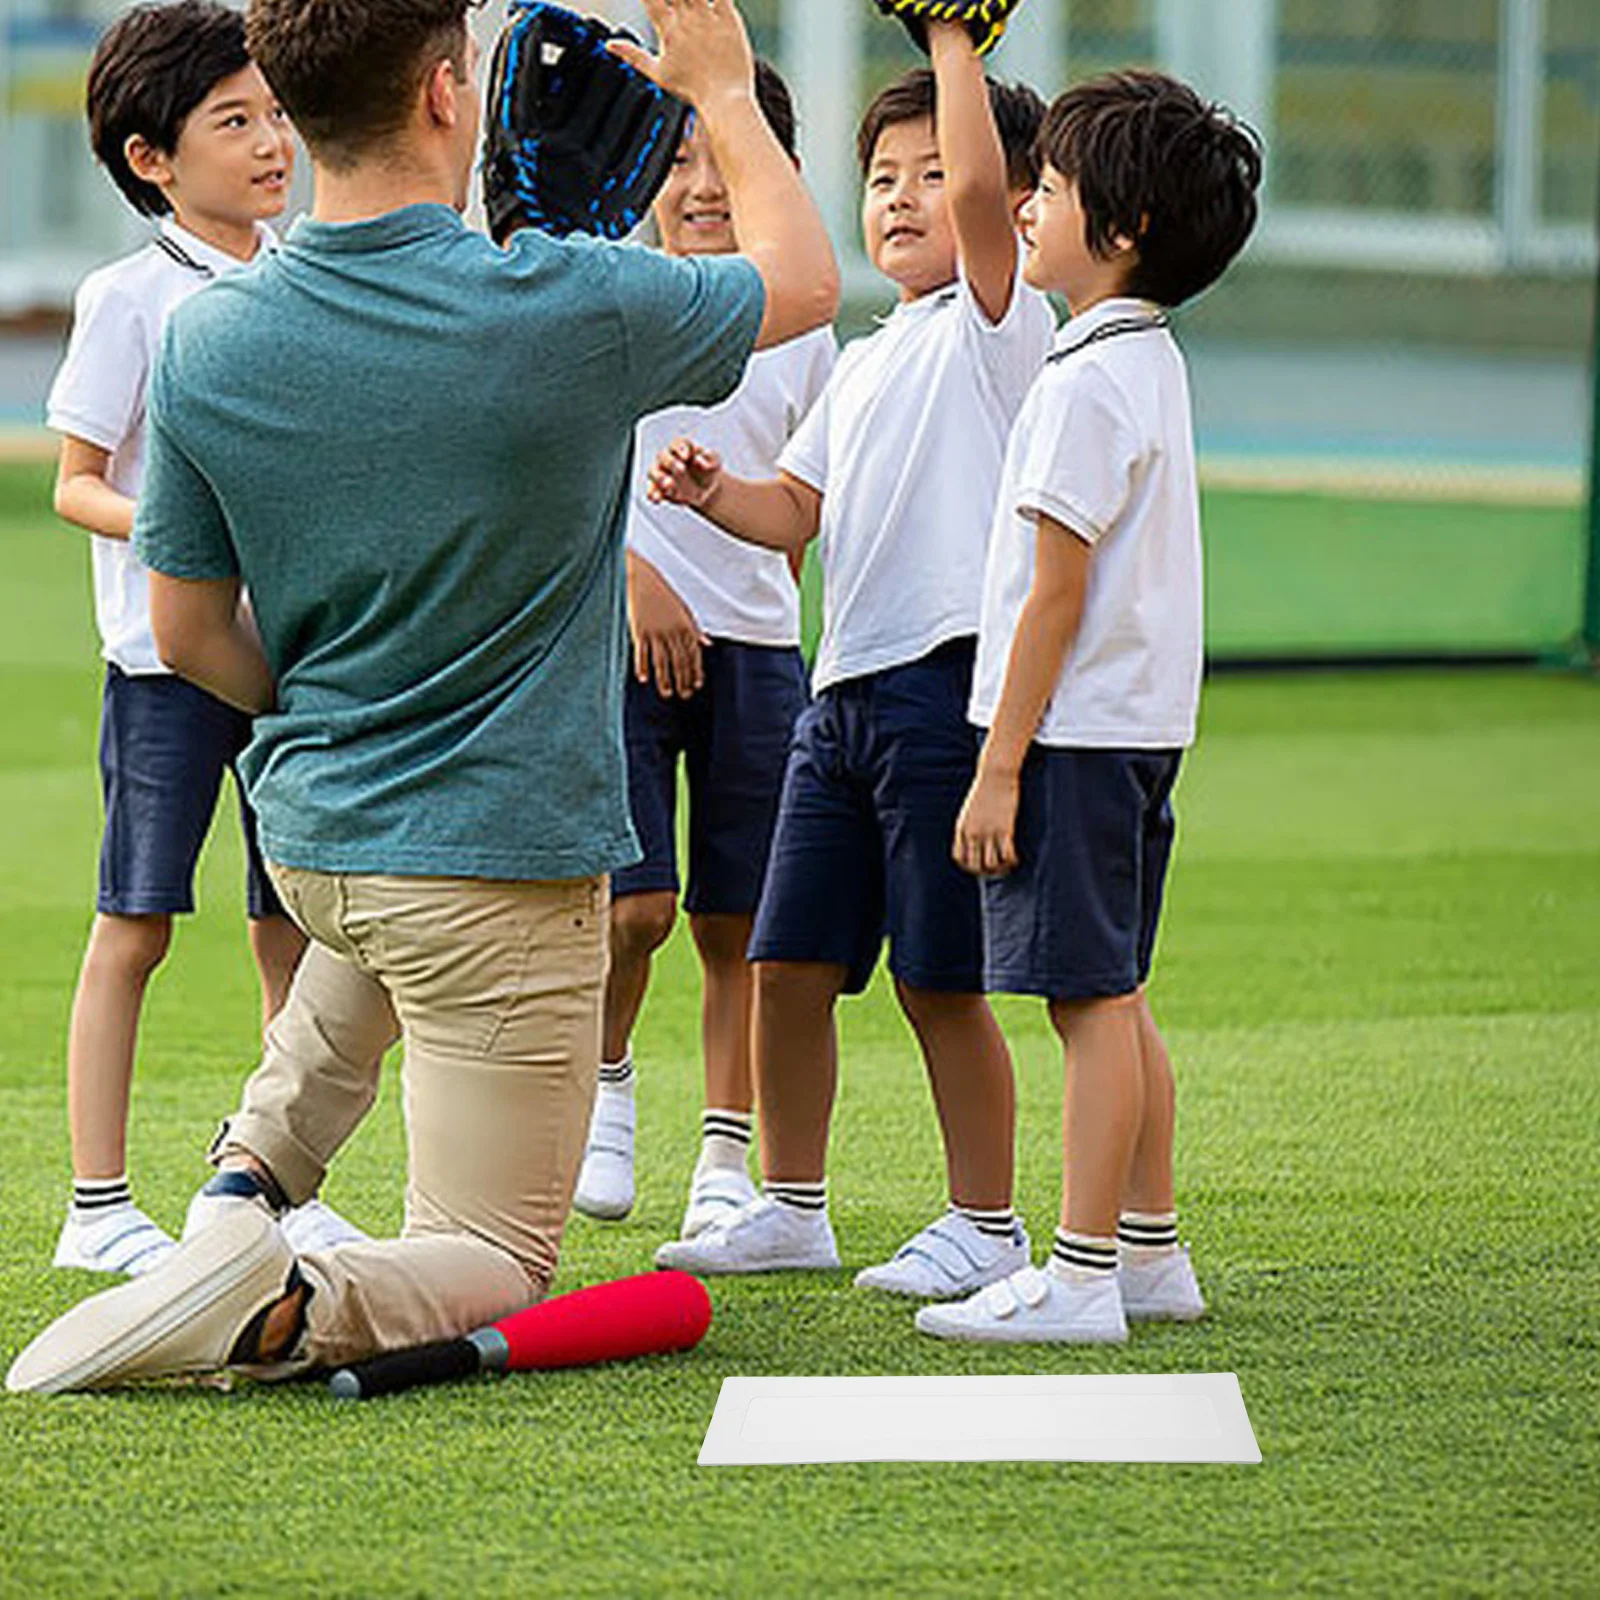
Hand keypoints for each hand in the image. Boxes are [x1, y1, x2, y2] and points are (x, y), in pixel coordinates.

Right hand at [609, 0, 754, 115]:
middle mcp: (688, 20)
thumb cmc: (693, 91)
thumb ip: (633, 55)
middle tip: (671, 4)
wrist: (724, 100)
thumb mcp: (657, 74)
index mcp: (669, 30)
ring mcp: (710, 18)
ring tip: (686, 0)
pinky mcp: (731, 20)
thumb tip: (611, 45)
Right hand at [627, 555, 708, 698]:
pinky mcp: (639, 631)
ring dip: (665, 679)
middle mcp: (673, 632)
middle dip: (683, 680)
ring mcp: (656, 632)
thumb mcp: (686, 611)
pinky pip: (642, 652)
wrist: (645, 579)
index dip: (696, 671)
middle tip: (684, 695)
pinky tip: (644, 678)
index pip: (693, 655)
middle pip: (680, 662)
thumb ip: (696, 630)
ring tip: (667, 693)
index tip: (696, 685)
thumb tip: (708, 644)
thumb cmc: (666, 595)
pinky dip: (642, 666)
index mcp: (686, 627)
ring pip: (662, 661)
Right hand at [647, 437, 723, 510]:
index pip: (678, 443)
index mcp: (682, 448)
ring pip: (653, 472)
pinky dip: (653, 494)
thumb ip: (710, 459)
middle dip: (671, 462)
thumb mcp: (715, 464)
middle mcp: (669, 458)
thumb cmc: (708, 472)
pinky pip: (652, 491)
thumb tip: (699, 460)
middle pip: (663, 456)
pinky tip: (658, 499)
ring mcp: (662, 474)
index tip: (687, 456)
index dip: (681, 448)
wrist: (705, 491)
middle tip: (680, 470)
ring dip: (660, 478)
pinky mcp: (659, 489)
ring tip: (669, 485)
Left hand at [953, 767, 1020, 876]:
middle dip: (985, 872)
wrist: (995, 774)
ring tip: (1008, 866)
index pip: (959, 858)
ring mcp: (988, 832)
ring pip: (991, 864)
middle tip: (997, 871)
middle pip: (975, 865)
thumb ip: (969, 825)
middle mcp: (973, 833)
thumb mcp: (969, 809)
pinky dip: (1012, 861)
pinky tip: (1016, 859)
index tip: (979, 867)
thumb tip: (974, 838)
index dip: (969, 867)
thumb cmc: (984, 789)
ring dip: (1001, 869)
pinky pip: (1007, 854)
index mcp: (962, 829)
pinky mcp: (1005, 829)